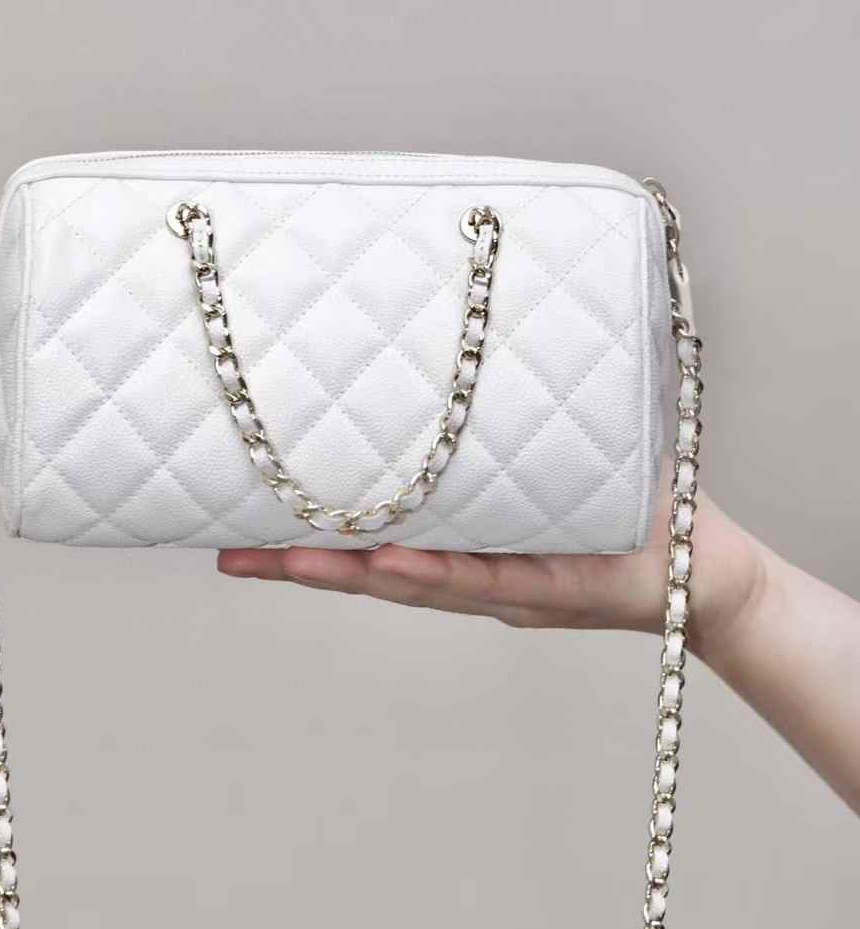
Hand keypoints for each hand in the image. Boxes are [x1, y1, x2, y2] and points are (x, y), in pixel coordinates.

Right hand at [218, 469, 763, 659]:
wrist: (702, 562)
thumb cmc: (616, 502)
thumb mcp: (541, 451)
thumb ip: (494, 416)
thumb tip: (450, 340)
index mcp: (454, 540)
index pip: (364, 539)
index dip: (299, 535)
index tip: (231, 526)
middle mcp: (466, 571)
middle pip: (368, 569)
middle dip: (297, 562)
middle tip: (225, 555)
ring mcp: (503, 584)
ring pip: (410, 583)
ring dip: (346, 572)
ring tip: (285, 558)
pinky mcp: (553, 587)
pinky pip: (485, 581)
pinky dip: (436, 574)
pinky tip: (390, 563)